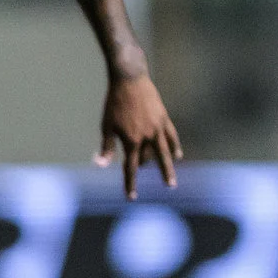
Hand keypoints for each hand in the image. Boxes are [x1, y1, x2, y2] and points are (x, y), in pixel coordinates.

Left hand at [96, 73, 181, 198]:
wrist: (129, 80)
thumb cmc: (114, 103)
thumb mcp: (106, 126)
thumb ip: (107, 148)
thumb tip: (101, 165)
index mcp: (131, 140)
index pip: (131, 168)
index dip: (130, 183)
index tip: (131, 197)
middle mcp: (147, 136)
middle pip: (149, 160)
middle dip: (149, 171)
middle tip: (155, 180)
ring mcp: (158, 127)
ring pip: (165, 152)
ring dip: (168, 167)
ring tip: (170, 180)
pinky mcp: (164, 118)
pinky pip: (172, 136)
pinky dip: (175, 146)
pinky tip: (177, 154)